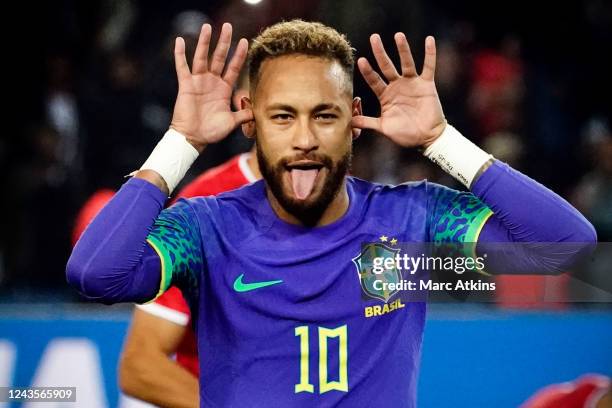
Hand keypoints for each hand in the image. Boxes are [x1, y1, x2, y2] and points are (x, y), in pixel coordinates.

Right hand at [170, 23, 252, 151]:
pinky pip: (182, 67)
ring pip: (202, 58)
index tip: (245, 41)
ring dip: (205, 42)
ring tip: (207, 27)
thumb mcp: (232, 122)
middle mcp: (212, 82)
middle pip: (219, 57)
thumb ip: (245, 114)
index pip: (233, 68)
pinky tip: (180, 41)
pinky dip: (180, 54)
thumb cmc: (212, 132)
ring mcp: (198, 82)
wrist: (194, 138)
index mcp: (224, 89)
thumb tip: (258, 110)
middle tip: (228, 26)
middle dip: (224, 42)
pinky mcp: (186, 85)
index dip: (239, 55)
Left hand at [352, 33, 445, 148]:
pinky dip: (430, 54)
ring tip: (398, 35)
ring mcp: (412, 84)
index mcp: (385, 96)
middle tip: (374, 38)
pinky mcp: (427, 85)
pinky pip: (429, 67)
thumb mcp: (384, 128)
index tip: (361, 60)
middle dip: (380, 53)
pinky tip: (429, 40)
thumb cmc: (405, 134)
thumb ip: (368, 122)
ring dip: (402, 49)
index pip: (374, 80)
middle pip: (387, 66)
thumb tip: (349, 122)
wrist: (426, 138)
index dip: (368, 71)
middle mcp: (397, 86)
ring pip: (406, 63)